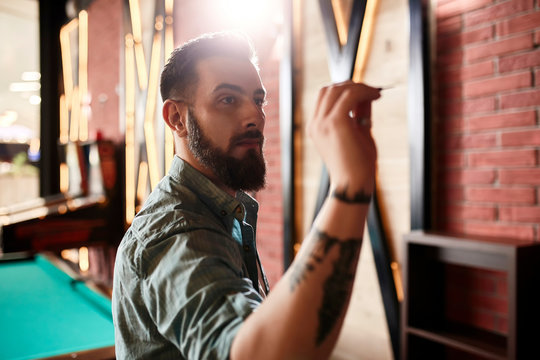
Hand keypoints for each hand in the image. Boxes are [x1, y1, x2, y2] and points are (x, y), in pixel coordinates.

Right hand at [308, 81, 380, 195]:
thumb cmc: (357, 165)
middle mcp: (315, 123)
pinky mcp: (335, 123)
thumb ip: (359, 114)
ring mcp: (322, 123)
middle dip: (351, 85)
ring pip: (337, 89)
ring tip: (375, 93)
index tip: (365, 93)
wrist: (354, 184)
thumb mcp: (358, 133)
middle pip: (328, 89)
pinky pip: (349, 96)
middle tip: (371, 91)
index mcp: (316, 127)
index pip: (325, 97)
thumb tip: (367, 95)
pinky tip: (375, 96)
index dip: (344, 89)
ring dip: (359, 87)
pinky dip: (363, 92)